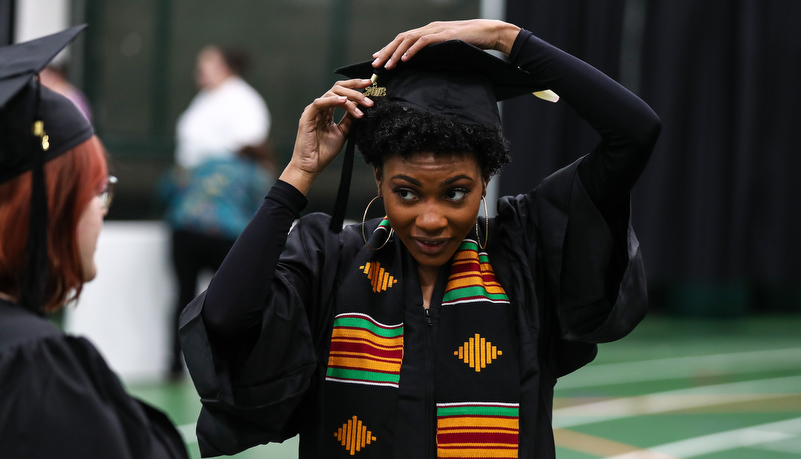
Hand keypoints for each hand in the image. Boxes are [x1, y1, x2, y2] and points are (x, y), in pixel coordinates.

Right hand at [280, 79, 373, 193]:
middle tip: (369, 91)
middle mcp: (321, 108)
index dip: (355, 87)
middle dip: (355, 87)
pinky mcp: (307, 117)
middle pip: (337, 89)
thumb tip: (360, 106)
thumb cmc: (324, 151)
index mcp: (328, 111)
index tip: (370, 85)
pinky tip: (344, 101)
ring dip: (350, 97)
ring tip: (362, 104)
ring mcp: (313, 111)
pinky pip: (320, 103)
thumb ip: (349, 119)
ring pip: (331, 93)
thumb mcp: (343, 132)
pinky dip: (332, 100)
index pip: (342, 93)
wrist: (312, 165)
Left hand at [372, 19, 520, 69]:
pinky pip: (423, 42)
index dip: (389, 48)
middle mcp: (429, 28)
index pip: (404, 39)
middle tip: (375, 65)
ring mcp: (436, 30)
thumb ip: (436, 54)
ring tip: (387, 65)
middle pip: (401, 39)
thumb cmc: (471, 43)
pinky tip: (404, 60)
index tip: (378, 59)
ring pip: (408, 40)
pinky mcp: (444, 35)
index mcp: (429, 31)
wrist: (488, 33)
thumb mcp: (449, 49)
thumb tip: (425, 67)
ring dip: (395, 53)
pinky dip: (412, 50)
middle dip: (386, 51)